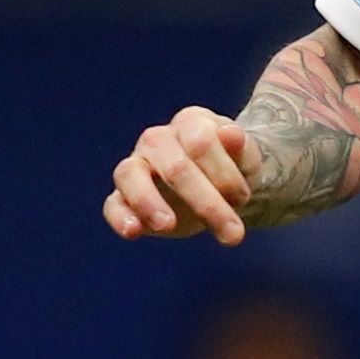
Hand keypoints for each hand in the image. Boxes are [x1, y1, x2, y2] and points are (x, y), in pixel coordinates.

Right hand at [104, 106, 253, 243]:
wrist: (223, 187)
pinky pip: (112, 204)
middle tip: (234, 235)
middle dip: (206, 204)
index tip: (243, 198)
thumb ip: (242, 148)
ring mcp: (136, 166)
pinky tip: (133, 232)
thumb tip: (231, 133)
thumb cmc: (234, 169)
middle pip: (174, 166)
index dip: (225, 175)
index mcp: (191, 123)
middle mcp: (158, 139)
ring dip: (148, 201)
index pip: (201, 142)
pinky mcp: (124, 197)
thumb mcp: (247, 160)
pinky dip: (119, 217)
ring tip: (167, 225)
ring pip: (130, 174)